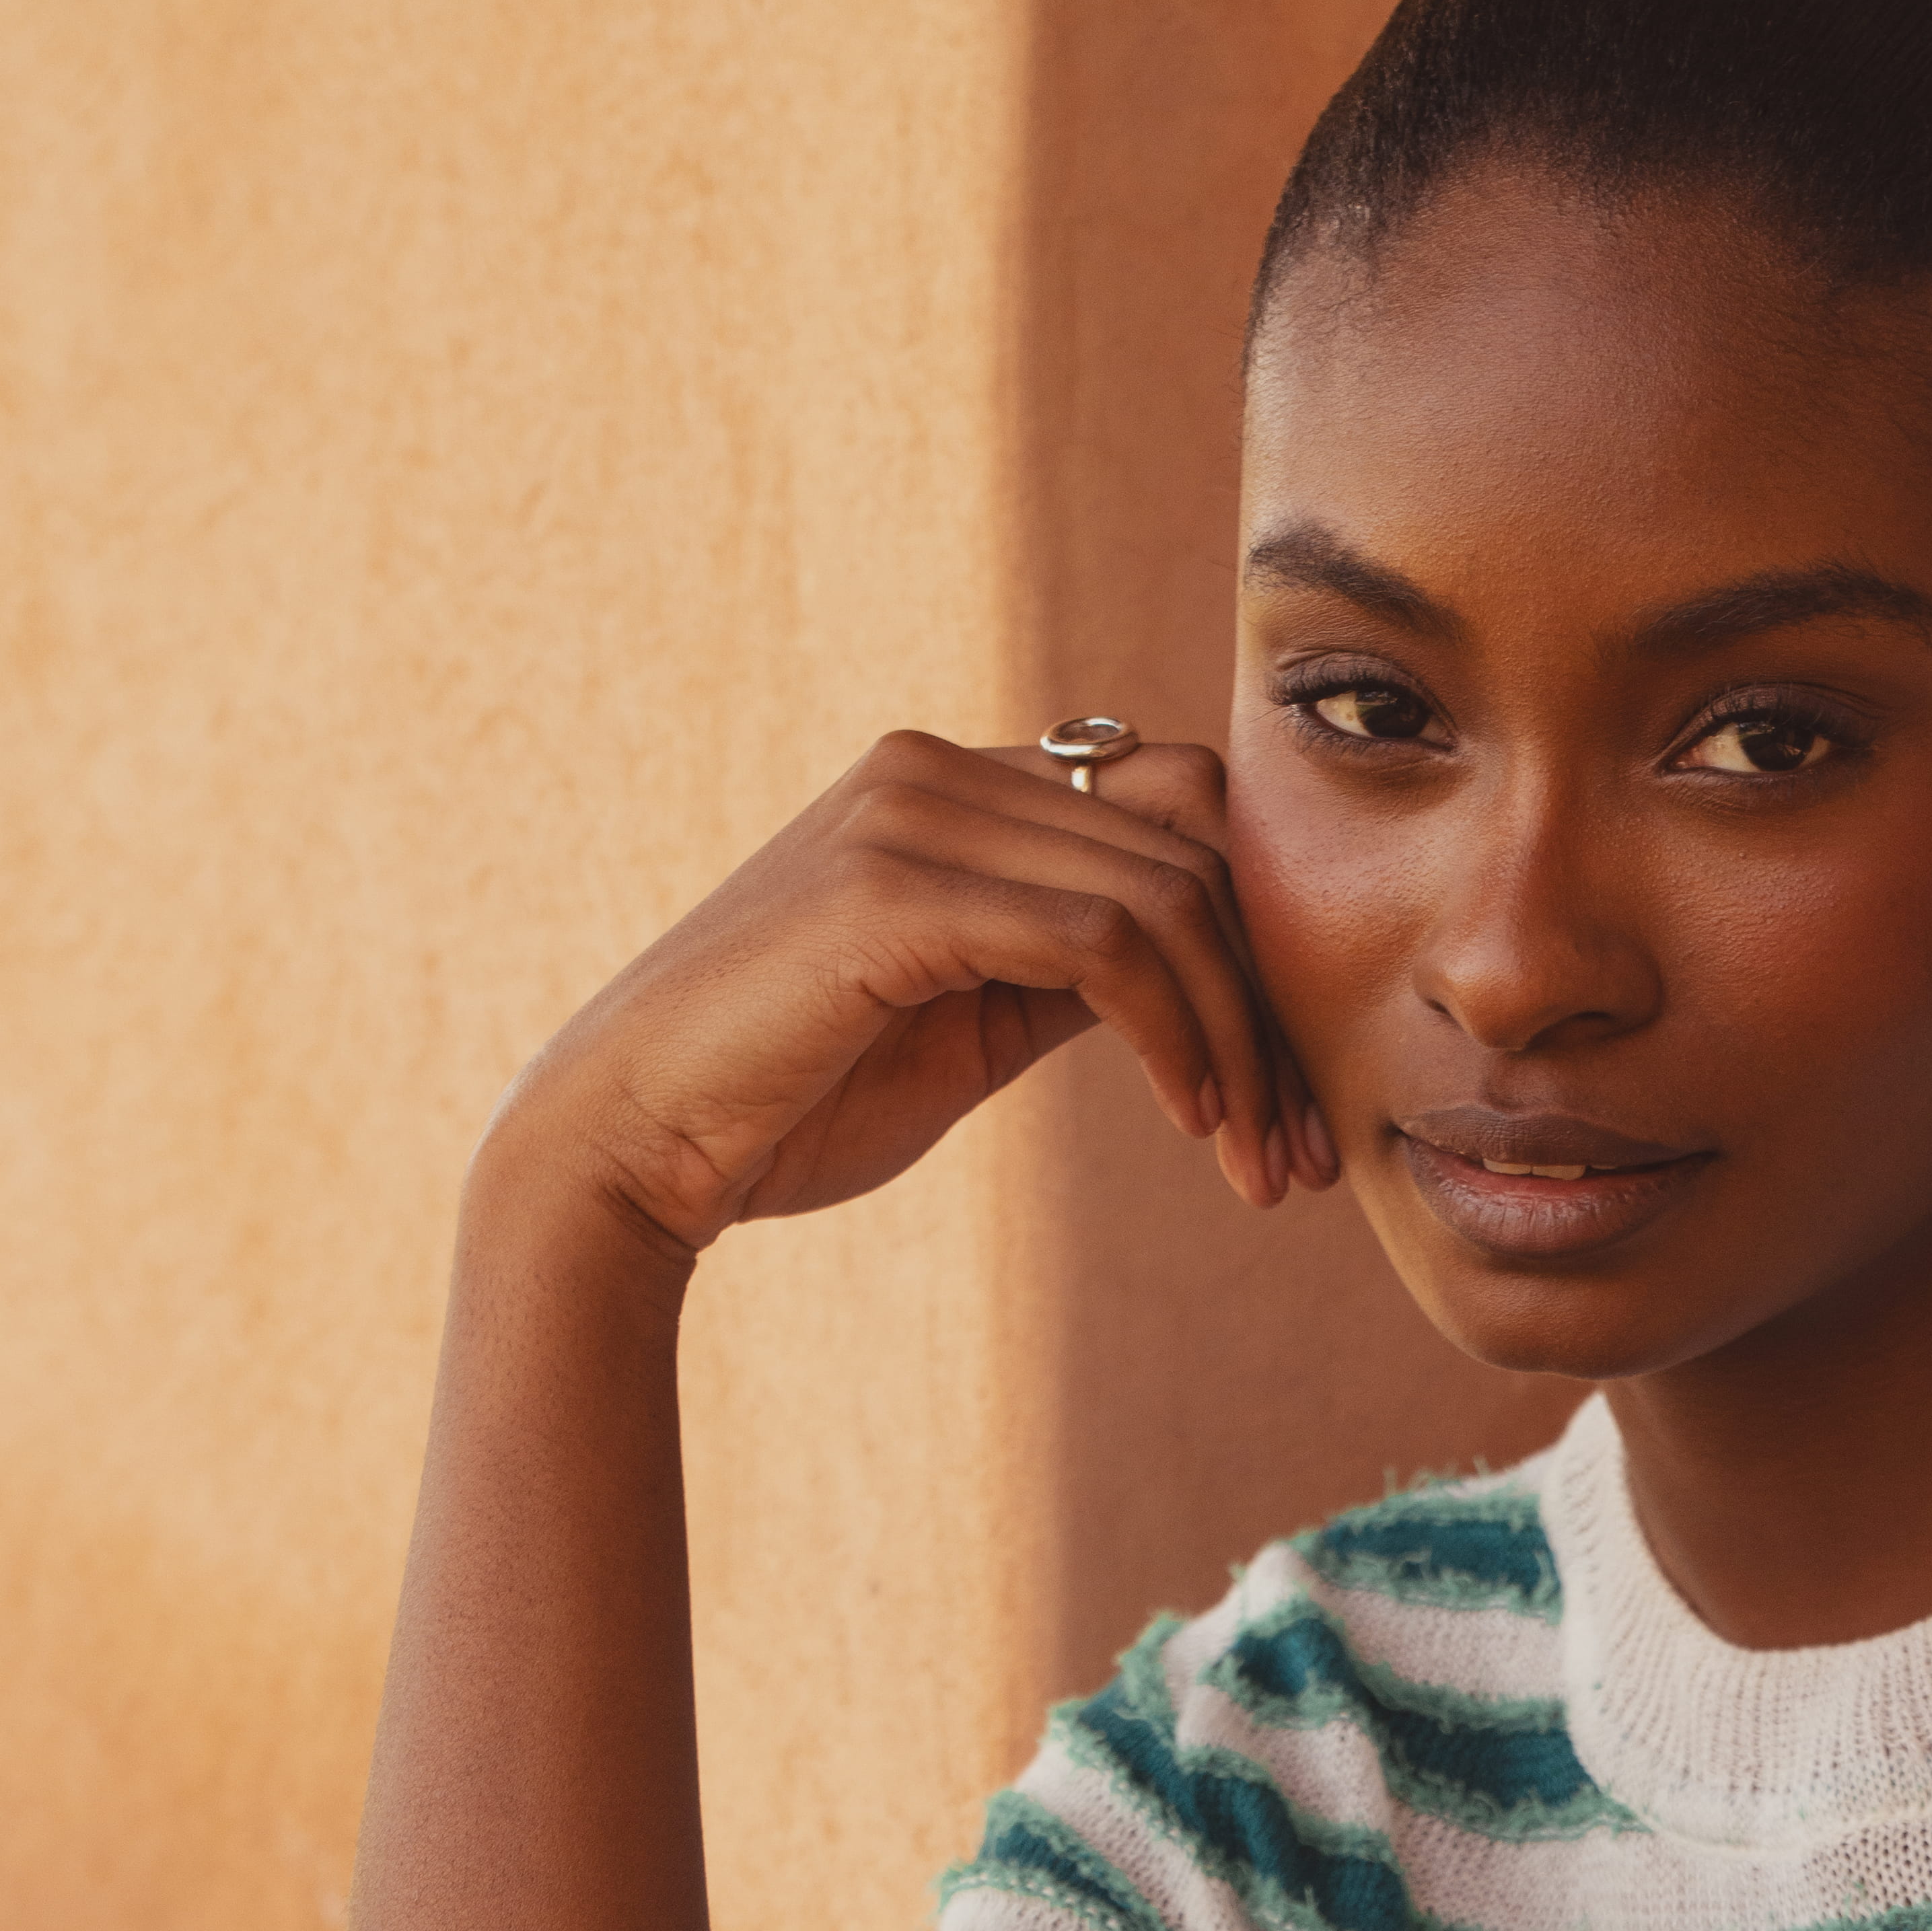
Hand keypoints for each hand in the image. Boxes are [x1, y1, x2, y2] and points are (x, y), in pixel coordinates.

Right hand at [489, 729, 1339, 1255]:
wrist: (630, 1146)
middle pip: (1199, 844)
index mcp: (951, 786)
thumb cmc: (787, 1101)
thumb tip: (1192, 974)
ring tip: (1258, 1163)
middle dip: (1273, 1007)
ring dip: (1240, 1045)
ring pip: (1171, 894)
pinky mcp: (896, 887)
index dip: (1258, 938)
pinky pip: (1106, 942)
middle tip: (1301, 1152)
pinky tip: (1194, 1123)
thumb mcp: (966, 1021)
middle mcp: (934, 767)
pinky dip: (1177, 1037)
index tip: (1288, 1093)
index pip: (1175, 807)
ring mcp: (911, 813)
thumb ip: (1066, 970)